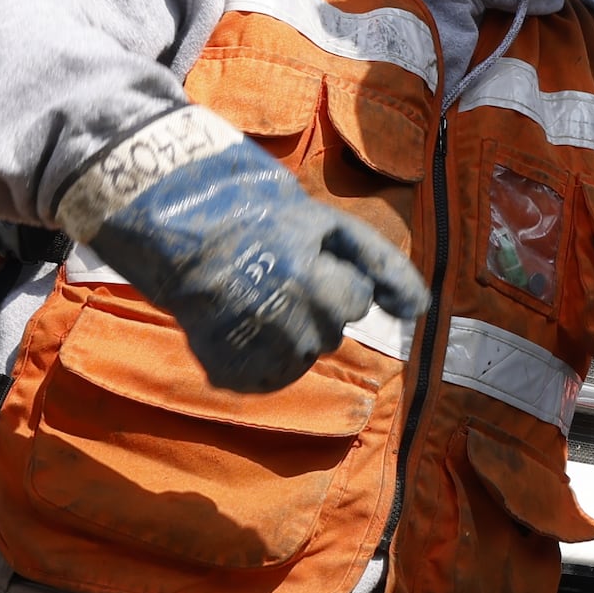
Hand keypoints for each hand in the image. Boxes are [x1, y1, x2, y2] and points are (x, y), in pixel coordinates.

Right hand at [85, 140, 432, 392]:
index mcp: (316, 282)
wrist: (171, 221)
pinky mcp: (227, 367)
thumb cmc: (255, 213)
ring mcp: (255, 347)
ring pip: (301, 358)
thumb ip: (379, 265)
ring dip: (287, 334)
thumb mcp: (325, 225)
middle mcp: (289, 320)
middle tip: (272, 275)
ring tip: (252, 298)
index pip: (356, 300)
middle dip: (313, 308)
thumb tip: (422, 310)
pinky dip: (257, 359)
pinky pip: (265, 379)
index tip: (303, 255)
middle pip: (330, 333)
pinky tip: (239, 324)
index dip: (334, 276)